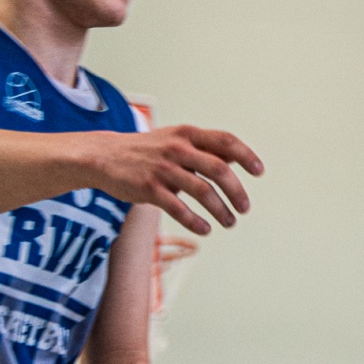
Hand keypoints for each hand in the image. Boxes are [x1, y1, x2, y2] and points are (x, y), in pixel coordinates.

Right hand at [90, 126, 263, 236]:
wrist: (104, 156)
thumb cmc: (147, 150)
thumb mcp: (176, 140)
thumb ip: (204, 149)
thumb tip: (236, 160)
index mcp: (187, 134)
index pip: (226, 141)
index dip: (246, 156)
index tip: (259, 172)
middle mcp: (178, 149)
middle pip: (220, 170)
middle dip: (237, 192)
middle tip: (245, 208)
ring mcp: (163, 168)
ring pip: (203, 192)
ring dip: (221, 211)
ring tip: (230, 222)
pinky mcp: (149, 188)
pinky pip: (179, 208)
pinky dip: (196, 222)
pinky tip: (205, 229)